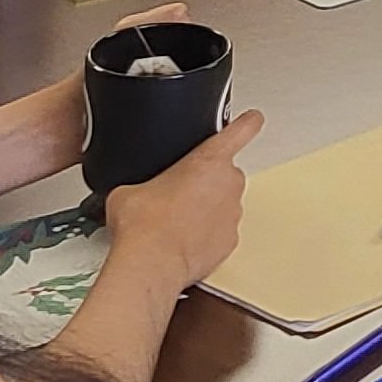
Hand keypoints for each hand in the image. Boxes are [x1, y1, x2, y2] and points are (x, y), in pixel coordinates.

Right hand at [106, 109, 260, 288]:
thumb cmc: (144, 225)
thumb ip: (143, 180)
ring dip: (205, 209)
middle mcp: (228, 183)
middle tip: (177, 196)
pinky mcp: (230, 241)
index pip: (241, 129)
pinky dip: (206, 235)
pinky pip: (220, 231)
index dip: (247, 122)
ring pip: (222, 203)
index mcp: (208, 159)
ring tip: (176, 222)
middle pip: (223, 173)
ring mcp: (233, 213)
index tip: (252, 118)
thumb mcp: (129, 189)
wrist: (150, 263)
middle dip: (205, 182)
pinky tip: (182, 240)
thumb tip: (132, 191)